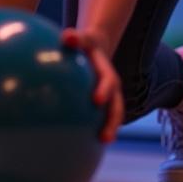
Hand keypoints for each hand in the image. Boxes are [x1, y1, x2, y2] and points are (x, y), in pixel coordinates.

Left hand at [61, 27, 123, 142]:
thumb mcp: (81, 38)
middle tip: (105, 137)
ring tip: (101, 145)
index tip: (96, 100)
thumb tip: (66, 36)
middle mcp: (112, 88)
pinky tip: (83, 145)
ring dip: (108, 131)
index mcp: (106, 73)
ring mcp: (109, 98)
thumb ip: (75, 38)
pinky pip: (100, 119)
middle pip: (116, 107)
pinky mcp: (102, 105)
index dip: (104, 91)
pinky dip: (95, 131)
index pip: (107, 82)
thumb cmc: (83, 44)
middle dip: (111, 122)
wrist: (95, 49)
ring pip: (111, 117)